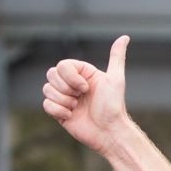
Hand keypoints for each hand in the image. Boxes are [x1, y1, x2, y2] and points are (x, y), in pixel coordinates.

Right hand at [42, 35, 131, 151]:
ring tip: (77, 108)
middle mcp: (72, 84)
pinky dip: (58, 110)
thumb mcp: (116, 79)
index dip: (70, 77)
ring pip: (46, 89)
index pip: (62, 65)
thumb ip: (116, 57)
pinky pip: (45, 105)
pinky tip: (71, 116)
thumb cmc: (114, 107)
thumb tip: (125, 37)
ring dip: (62, 100)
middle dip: (65, 88)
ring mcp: (65, 98)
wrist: (109, 132)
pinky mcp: (59, 112)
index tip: (86, 88)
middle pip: (51, 75)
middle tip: (80, 99)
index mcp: (82, 74)